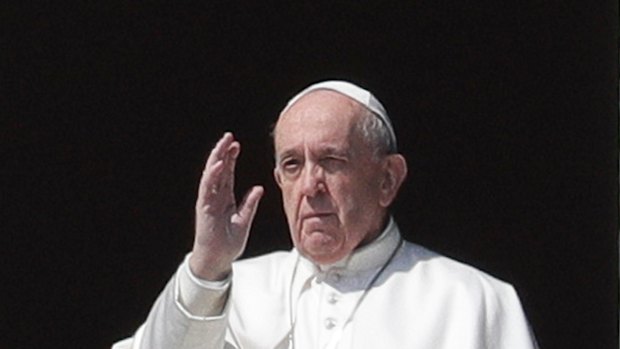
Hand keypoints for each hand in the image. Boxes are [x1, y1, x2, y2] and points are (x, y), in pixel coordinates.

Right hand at [190, 132, 263, 280]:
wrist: (218, 259)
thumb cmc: (228, 242)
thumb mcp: (244, 220)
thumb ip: (250, 203)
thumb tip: (259, 188)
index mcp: (224, 198)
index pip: (227, 173)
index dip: (230, 158)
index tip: (236, 144)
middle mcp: (215, 197)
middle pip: (218, 170)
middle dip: (223, 152)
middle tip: (229, 136)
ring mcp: (208, 201)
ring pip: (211, 175)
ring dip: (217, 158)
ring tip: (223, 143)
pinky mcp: (204, 208)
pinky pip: (207, 189)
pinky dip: (212, 176)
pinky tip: (218, 164)